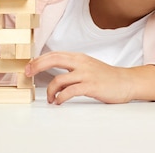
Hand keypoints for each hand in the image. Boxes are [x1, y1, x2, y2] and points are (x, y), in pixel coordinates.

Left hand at [25, 52, 154, 103]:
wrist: (126, 82)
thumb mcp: (87, 65)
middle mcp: (81, 63)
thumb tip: (52, 69)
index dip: (39, 59)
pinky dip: (61, 97)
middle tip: (28, 74)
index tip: (29, 66)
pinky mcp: (91, 86)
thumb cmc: (106, 76)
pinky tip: (59, 101)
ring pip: (59, 79)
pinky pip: (70, 91)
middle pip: (53, 60)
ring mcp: (86, 74)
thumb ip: (72, 65)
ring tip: (51, 99)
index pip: (54, 54)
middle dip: (37, 66)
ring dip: (50, 91)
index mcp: (78, 57)